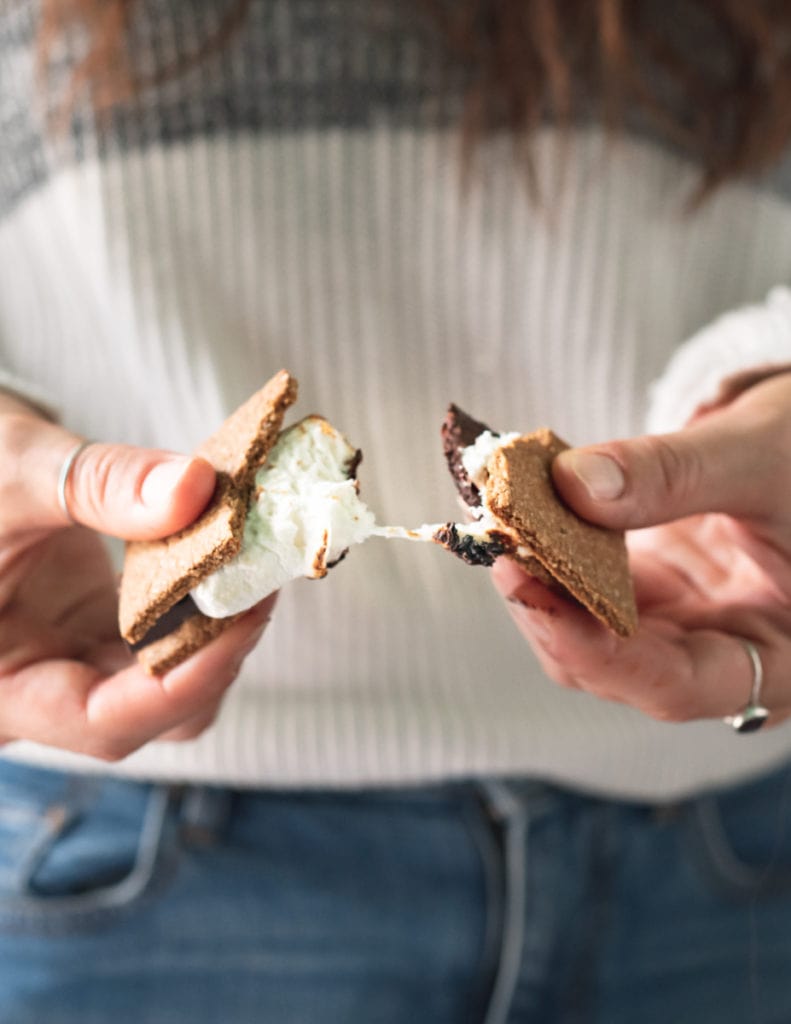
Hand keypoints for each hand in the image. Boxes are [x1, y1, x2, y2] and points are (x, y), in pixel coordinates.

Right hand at [0, 397, 273, 759]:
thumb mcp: (17, 470)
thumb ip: (101, 483)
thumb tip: (196, 486)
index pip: (105, 723)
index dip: (186, 682)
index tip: (247, 618)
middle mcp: (39, 692)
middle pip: (153, 712)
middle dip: (217, 650)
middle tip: (261, 576)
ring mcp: (76, 665)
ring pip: (171, 683)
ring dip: (218, 627)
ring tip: (250, 560)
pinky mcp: (104, 633)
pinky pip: (168, 641)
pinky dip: (203, 604)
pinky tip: (226, 554)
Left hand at [491, 373, 790, 726]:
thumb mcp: (765, 456)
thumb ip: (675, 473)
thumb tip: (572, 483)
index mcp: (778, 659)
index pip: (674, 686)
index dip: (593, 650)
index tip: (527, 590)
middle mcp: (720, 653)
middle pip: (610, 662)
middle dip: (547, 603)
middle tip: (500, 535)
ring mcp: (678, 620)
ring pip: (583, 624)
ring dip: (538, 572)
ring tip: (503, 511)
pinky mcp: (649, 585)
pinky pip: (582, 581)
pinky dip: (550, 545)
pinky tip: (523, 504)